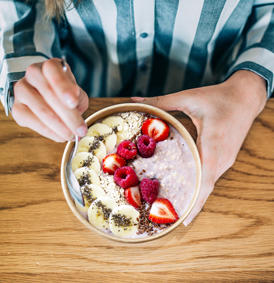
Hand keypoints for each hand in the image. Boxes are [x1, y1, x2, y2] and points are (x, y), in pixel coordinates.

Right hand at [12, 58, 88, 141]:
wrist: (46, 97)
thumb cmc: (64, 94)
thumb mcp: (76, 92)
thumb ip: (78, 97)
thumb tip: (73, 104)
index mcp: (49, 66)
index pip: (53, 71)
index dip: (63, 87)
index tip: (74, 102)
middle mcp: (32, 74)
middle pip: (50, 95)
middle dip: (69, 117)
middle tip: (81, 130)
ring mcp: (21, 90)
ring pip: (42, 111)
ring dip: (61, 127)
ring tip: (73, 136)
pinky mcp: (17, 109)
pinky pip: (34, 123)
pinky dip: (50, 133)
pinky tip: (61, 136)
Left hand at [132, 70, 266, 224]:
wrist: (247, 96)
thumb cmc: (219, 97)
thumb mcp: (189, 97)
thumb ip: (161, 101)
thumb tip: (135, 100)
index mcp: (213, 142)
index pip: (205, 178)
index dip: (196, 200)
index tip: (184, 218)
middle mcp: (222, 156)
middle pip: (207, 188)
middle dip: (192, 205)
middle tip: (172, 218)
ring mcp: (227, 159)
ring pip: (210, 184)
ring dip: (197, 198)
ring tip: (179, 209)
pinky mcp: (227, 157)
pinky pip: (212, 177)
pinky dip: (202, 188)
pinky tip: (191, 192)